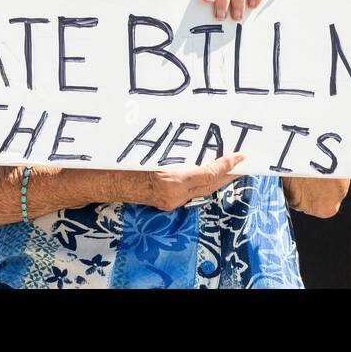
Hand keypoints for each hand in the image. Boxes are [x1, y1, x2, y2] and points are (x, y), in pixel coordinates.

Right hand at [113, 153, 246, 210]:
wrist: (105, 181)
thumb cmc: (124, 162)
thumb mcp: (150, 152)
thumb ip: (175, 155)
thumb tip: (200, 148)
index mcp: (171, 180)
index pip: (208, 174)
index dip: (227, 165)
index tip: (241, 156)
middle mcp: (173, 195)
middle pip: (210, 186)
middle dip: (229, 174)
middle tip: (245, 163)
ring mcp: (170, 201)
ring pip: (202, 191)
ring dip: (218, 179)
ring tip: (233, 168)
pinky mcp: (167, 203)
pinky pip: (191, 193)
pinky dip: (204, 183)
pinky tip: (210, 175)